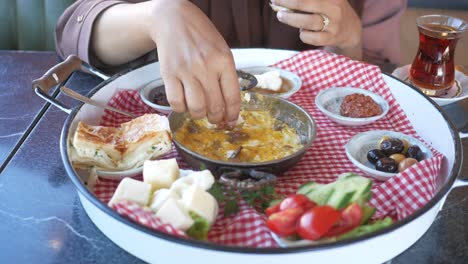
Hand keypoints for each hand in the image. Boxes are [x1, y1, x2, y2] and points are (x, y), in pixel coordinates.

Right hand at [149, 0, 239, 123]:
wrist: (173, 20)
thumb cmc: (200, 37)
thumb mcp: (222, 51)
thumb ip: (227, 76)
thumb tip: (229, 107)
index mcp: (224, 61)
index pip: (233, 97)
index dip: (232, 115)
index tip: (231, 121)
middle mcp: (206, 67)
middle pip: (214, 106)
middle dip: (216, 118)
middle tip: (215, 118)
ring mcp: (186, 71)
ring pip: (196, 108)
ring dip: (199, 115)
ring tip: (199, 111)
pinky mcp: (168, 74)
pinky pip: (176, 103)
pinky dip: (181, 108)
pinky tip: (184, 102)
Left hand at [272, 0, 361, 58]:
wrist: (351, 31)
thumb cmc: (331, 11)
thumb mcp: (326, 0)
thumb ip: (308, 1)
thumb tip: (283, 1)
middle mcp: (334, 7)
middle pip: (305, 3)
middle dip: (288, 2)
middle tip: (275, 2)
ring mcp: (334, 24)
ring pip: (307, 22)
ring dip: (291, 19)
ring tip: (281, 16)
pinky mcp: (331, 38)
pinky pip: (311, 38)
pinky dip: (303, 35)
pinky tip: (302, 32)